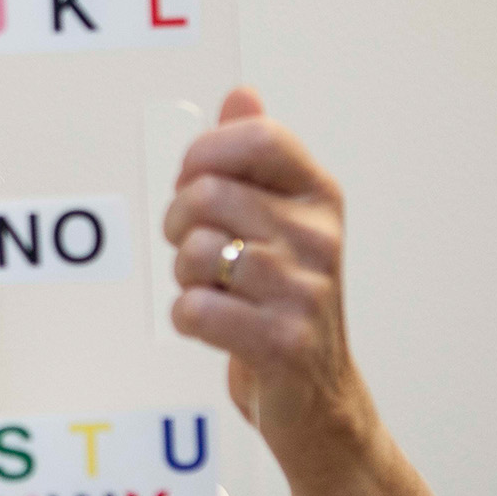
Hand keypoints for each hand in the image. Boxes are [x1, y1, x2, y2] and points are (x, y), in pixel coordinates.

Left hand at [163, 88, 371, 472]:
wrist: (319, 402)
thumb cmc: (284, 302)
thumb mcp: (279, 222)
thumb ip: (257, 158)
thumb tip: (241, 94)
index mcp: (319, 196)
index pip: (257, 138)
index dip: (204, 154)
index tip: (193, 182)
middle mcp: (319, 237)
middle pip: (206, 196)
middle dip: (177, 224)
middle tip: (191, 249)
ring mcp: (305, 291)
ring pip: (195, 252)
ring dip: (182, 277)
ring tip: (209, 290)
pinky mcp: (282, 343)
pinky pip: (195, 310)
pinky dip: (188, 319)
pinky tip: (213, 325)